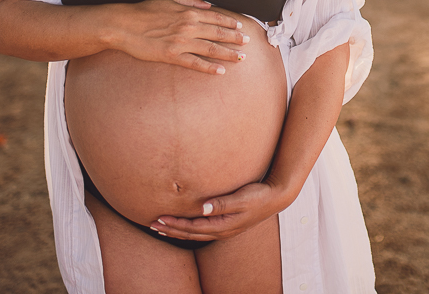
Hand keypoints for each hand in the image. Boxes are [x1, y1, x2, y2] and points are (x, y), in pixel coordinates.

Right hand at [111, 0, 250, 74]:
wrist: (123, 24)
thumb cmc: (144, 10)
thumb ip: (190, 0)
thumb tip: (208, 4)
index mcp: (188, 11)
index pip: (216, 17)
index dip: (230, 22)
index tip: (241, 27)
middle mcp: (188, 26)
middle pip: (218, 33)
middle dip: (235, 38)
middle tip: (248, 43)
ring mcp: (181, 42)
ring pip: (211, 49)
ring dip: (228, 54)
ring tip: (241, 58)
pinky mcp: (172, 56)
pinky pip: (195, 63)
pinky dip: (209, 68)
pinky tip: (221, 72)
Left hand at [149, 181, 290, 241]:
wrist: (276, 197)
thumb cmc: (258, 195)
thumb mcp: (241, 198)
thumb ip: (221, 203)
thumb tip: (202, 208)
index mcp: (223, 225)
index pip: (193, 227)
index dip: (175, 224)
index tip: (159, 219)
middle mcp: (222, 230)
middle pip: (191, 234)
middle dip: (171, 230)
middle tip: (152, 225)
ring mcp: (225, 229)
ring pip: (195, 234)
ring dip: (178, 231)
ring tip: (162, 227)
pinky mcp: (227, 224)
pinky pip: (202, 230)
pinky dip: (189, 229)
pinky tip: (184, 225)